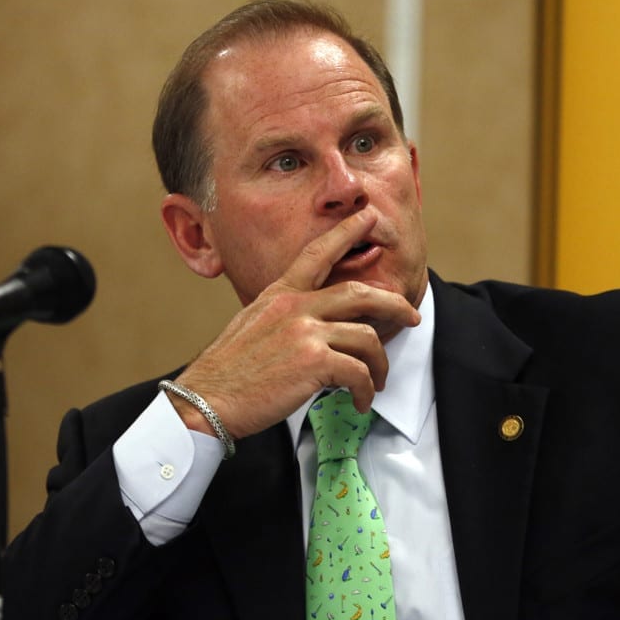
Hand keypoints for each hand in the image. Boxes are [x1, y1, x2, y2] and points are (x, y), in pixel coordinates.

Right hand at [167, 212, 420, 437]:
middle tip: (412, 315)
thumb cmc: (228, 371)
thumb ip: (283, 316)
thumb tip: (311, 327)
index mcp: (279, 294)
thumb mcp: (252, 326)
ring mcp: (305, 332)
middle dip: (394, 304)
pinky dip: (365, 391)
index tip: (369, 217)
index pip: (318, 253)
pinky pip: (358, 372)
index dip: (347, 232)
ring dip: (380, 365)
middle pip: (361, 293)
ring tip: (377, 382)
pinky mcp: (314, 362)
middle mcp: (294, 306)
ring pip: (367, 338)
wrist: (207, 400)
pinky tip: (359, 402)